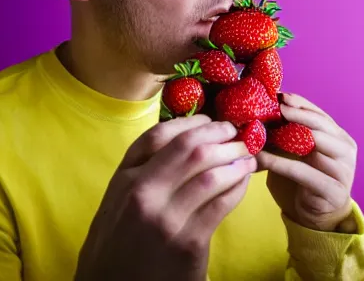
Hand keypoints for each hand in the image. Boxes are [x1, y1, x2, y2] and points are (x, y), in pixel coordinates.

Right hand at [74, 115, 254, 280]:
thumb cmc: (117, 243)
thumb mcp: (116, 201)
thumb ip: (142, 170)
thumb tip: (184, 138)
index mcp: (124, 178)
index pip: (159, 135)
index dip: (191, 122)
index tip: (210, 119)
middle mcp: (143, 193)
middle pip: (190, 149)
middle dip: (220, 135)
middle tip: (236, 133)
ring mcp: (166, 219)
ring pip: (211, 174)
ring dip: (235, 159)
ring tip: (247, 156)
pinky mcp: (188, 243)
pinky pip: (222, 204)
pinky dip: (238, 187)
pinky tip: (243, 181)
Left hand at [256, 93, 356, 231]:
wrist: (316, 215)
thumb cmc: (305, 177)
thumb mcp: (299, 151)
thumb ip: (290, 132)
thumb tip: (262, 111)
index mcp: (339, 136)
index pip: (319, 114)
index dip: (300, 103)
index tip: (280, 96)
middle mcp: (346, 149)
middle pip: (320, 125)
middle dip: (296, 113)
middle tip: (276, 107)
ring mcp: (344, 169)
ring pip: (315, 143)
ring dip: (287, 135)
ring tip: (266, 129)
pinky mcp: (334, 189)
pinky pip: (302, 171)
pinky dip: (279, 162)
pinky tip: (261, 158)